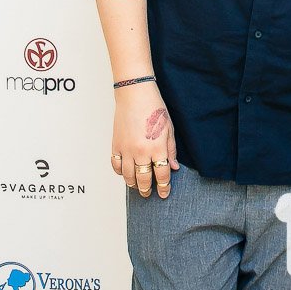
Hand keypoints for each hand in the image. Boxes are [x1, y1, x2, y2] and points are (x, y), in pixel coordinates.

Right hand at [110, 82, 179, 198]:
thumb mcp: (169, 129)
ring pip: (128, 175)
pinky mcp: (116, 145)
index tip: (164, 193)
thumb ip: (171, 150)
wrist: (135, 95)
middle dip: (147, 189)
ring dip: (133, 184)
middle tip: (149, 193)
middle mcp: (141, 151)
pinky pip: (116, 165)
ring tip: (136, 187)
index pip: (161, 174)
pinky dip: (120, 172)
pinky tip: (124, 173)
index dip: (163, 187)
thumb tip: (174, 166)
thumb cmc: (154, 108)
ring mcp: (127, 150)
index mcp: (157, 147)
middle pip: (143, 178)